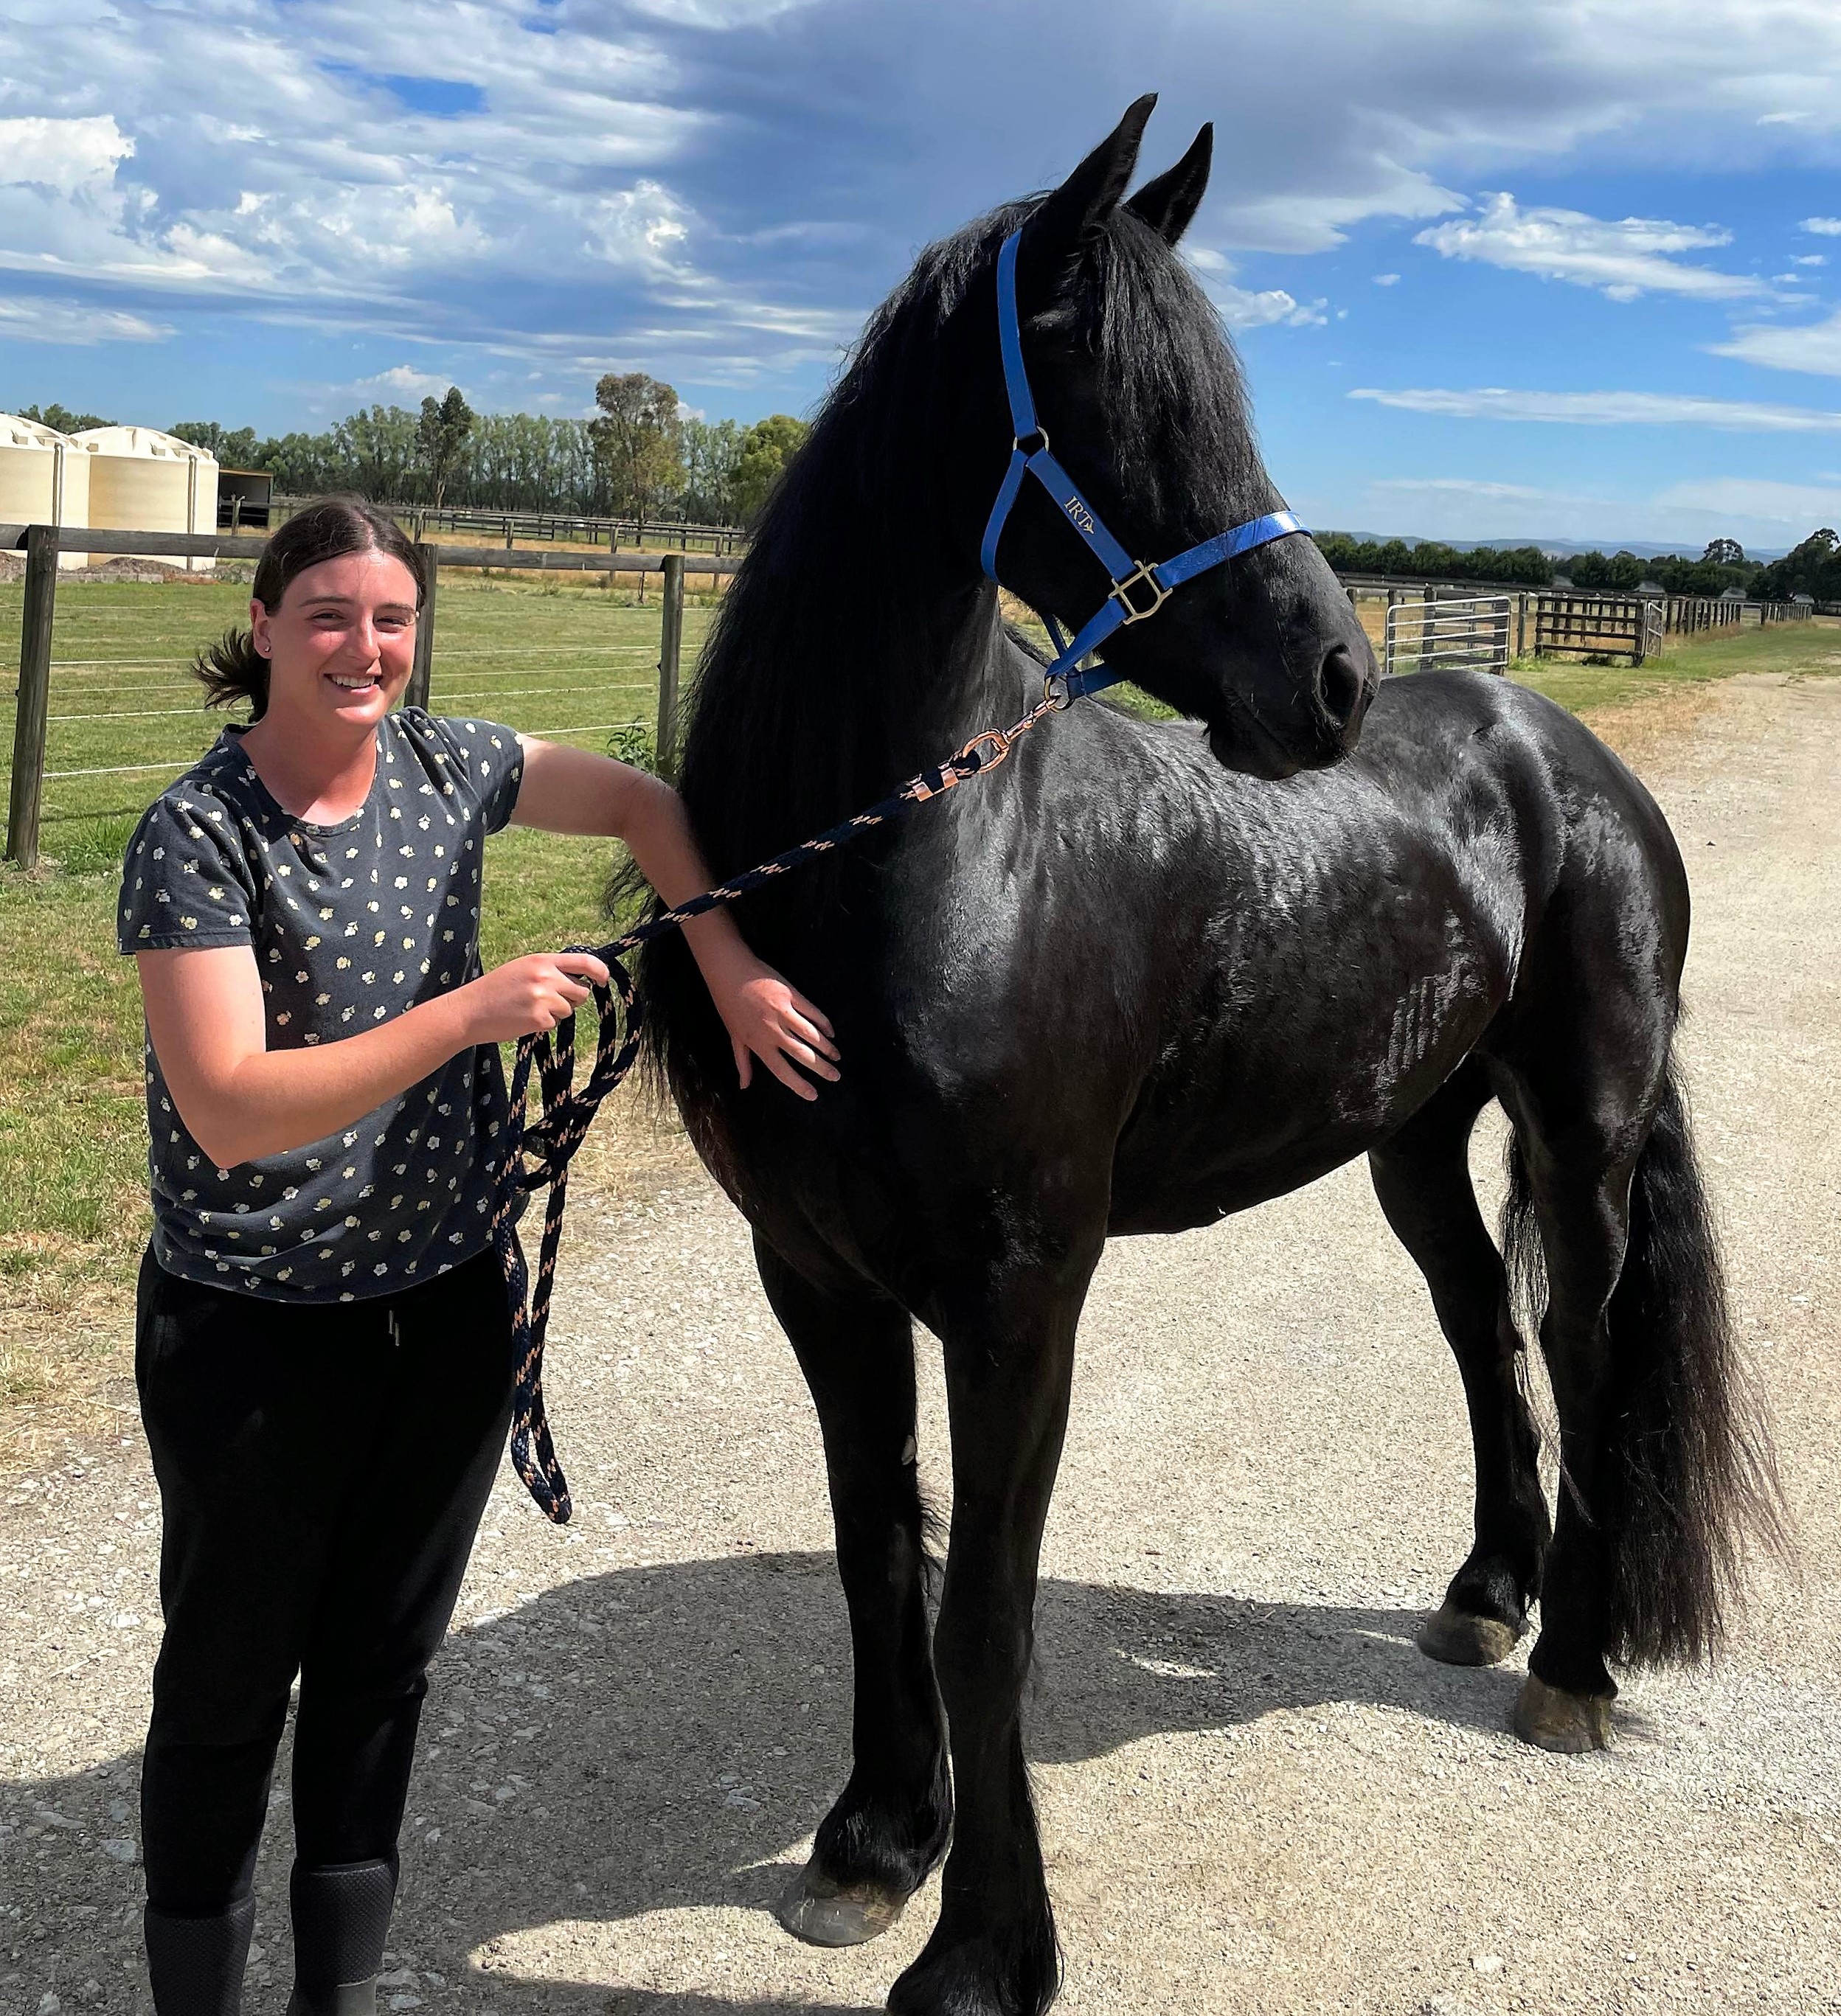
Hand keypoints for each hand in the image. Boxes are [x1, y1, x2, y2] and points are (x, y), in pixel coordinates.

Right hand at [461, 951, 608, 1042]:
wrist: (470, 1010)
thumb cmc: (496, 990)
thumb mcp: (522, 969)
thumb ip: (549, 970)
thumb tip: (580, 978)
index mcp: (541, 960)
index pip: (584, 961)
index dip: (600, 971)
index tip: (603, 979)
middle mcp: (545, 976)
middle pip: (581, 991)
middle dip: (570, 998)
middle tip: (545, 1001)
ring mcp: (543, 998)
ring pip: (569, 1009)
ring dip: (555, 1013)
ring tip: (529, 1009)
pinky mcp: (540, 1018)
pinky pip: (555, 1024)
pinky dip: (543, 1025)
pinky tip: (524, 1019)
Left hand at [720, 965, 841, 1101]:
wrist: (729, 970)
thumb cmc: (729, 1004)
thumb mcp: (734, 1036)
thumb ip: (742, 1062)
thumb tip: (744, 1086)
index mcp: (758, 1043)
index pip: (782, 1071)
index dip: (799, 1085)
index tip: (813, 1095)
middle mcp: (773, 1031)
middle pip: (803, 1055)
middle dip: (822, 1068)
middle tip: (835, 1076)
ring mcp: (784, 1011)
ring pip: (812, 1035)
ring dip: (827, 1048)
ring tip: (837, 1057)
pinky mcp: (791, 994)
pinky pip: (813, 1012)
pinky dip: (824, 1023)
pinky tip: (831, 1032)